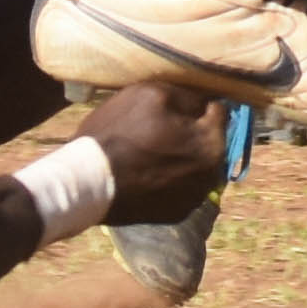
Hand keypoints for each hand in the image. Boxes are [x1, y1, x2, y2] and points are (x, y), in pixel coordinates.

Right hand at [77, 84, 232, 226]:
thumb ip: (188, 95)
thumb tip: (204, 99)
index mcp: (212, 143)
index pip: (218, 111)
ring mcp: (194, 198)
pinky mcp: (175, 214)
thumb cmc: (120, 133)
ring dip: (183, 156)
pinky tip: (147, 172)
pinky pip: (181, 186)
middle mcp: (212, 175)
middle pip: (209, 141)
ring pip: (196, 165)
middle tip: (160, 127)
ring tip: (152, 151)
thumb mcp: (153, 93)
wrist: (88, 182)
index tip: (176, 106)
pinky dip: (170, 178)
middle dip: (192, 132)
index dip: (196, 104)